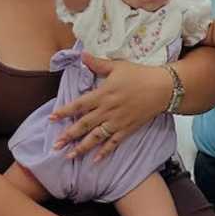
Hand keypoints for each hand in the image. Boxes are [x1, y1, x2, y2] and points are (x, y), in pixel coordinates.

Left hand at [50, 53, 170, 160]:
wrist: (163, 88)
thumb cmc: (140, 75)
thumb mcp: (118, 66)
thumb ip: (98, 64)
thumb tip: (82, 55)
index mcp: (103, 94)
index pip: (79, 105)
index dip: (64, 112)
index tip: (51, 119)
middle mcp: (107, 110)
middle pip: (84, 125)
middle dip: (68, 136)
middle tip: (55, 146)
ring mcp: (117, 122)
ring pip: (96, 137)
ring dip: (82, 148)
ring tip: (69, 156)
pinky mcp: (127, 129)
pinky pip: (114, 143)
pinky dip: (105, 152)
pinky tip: (95, 161)